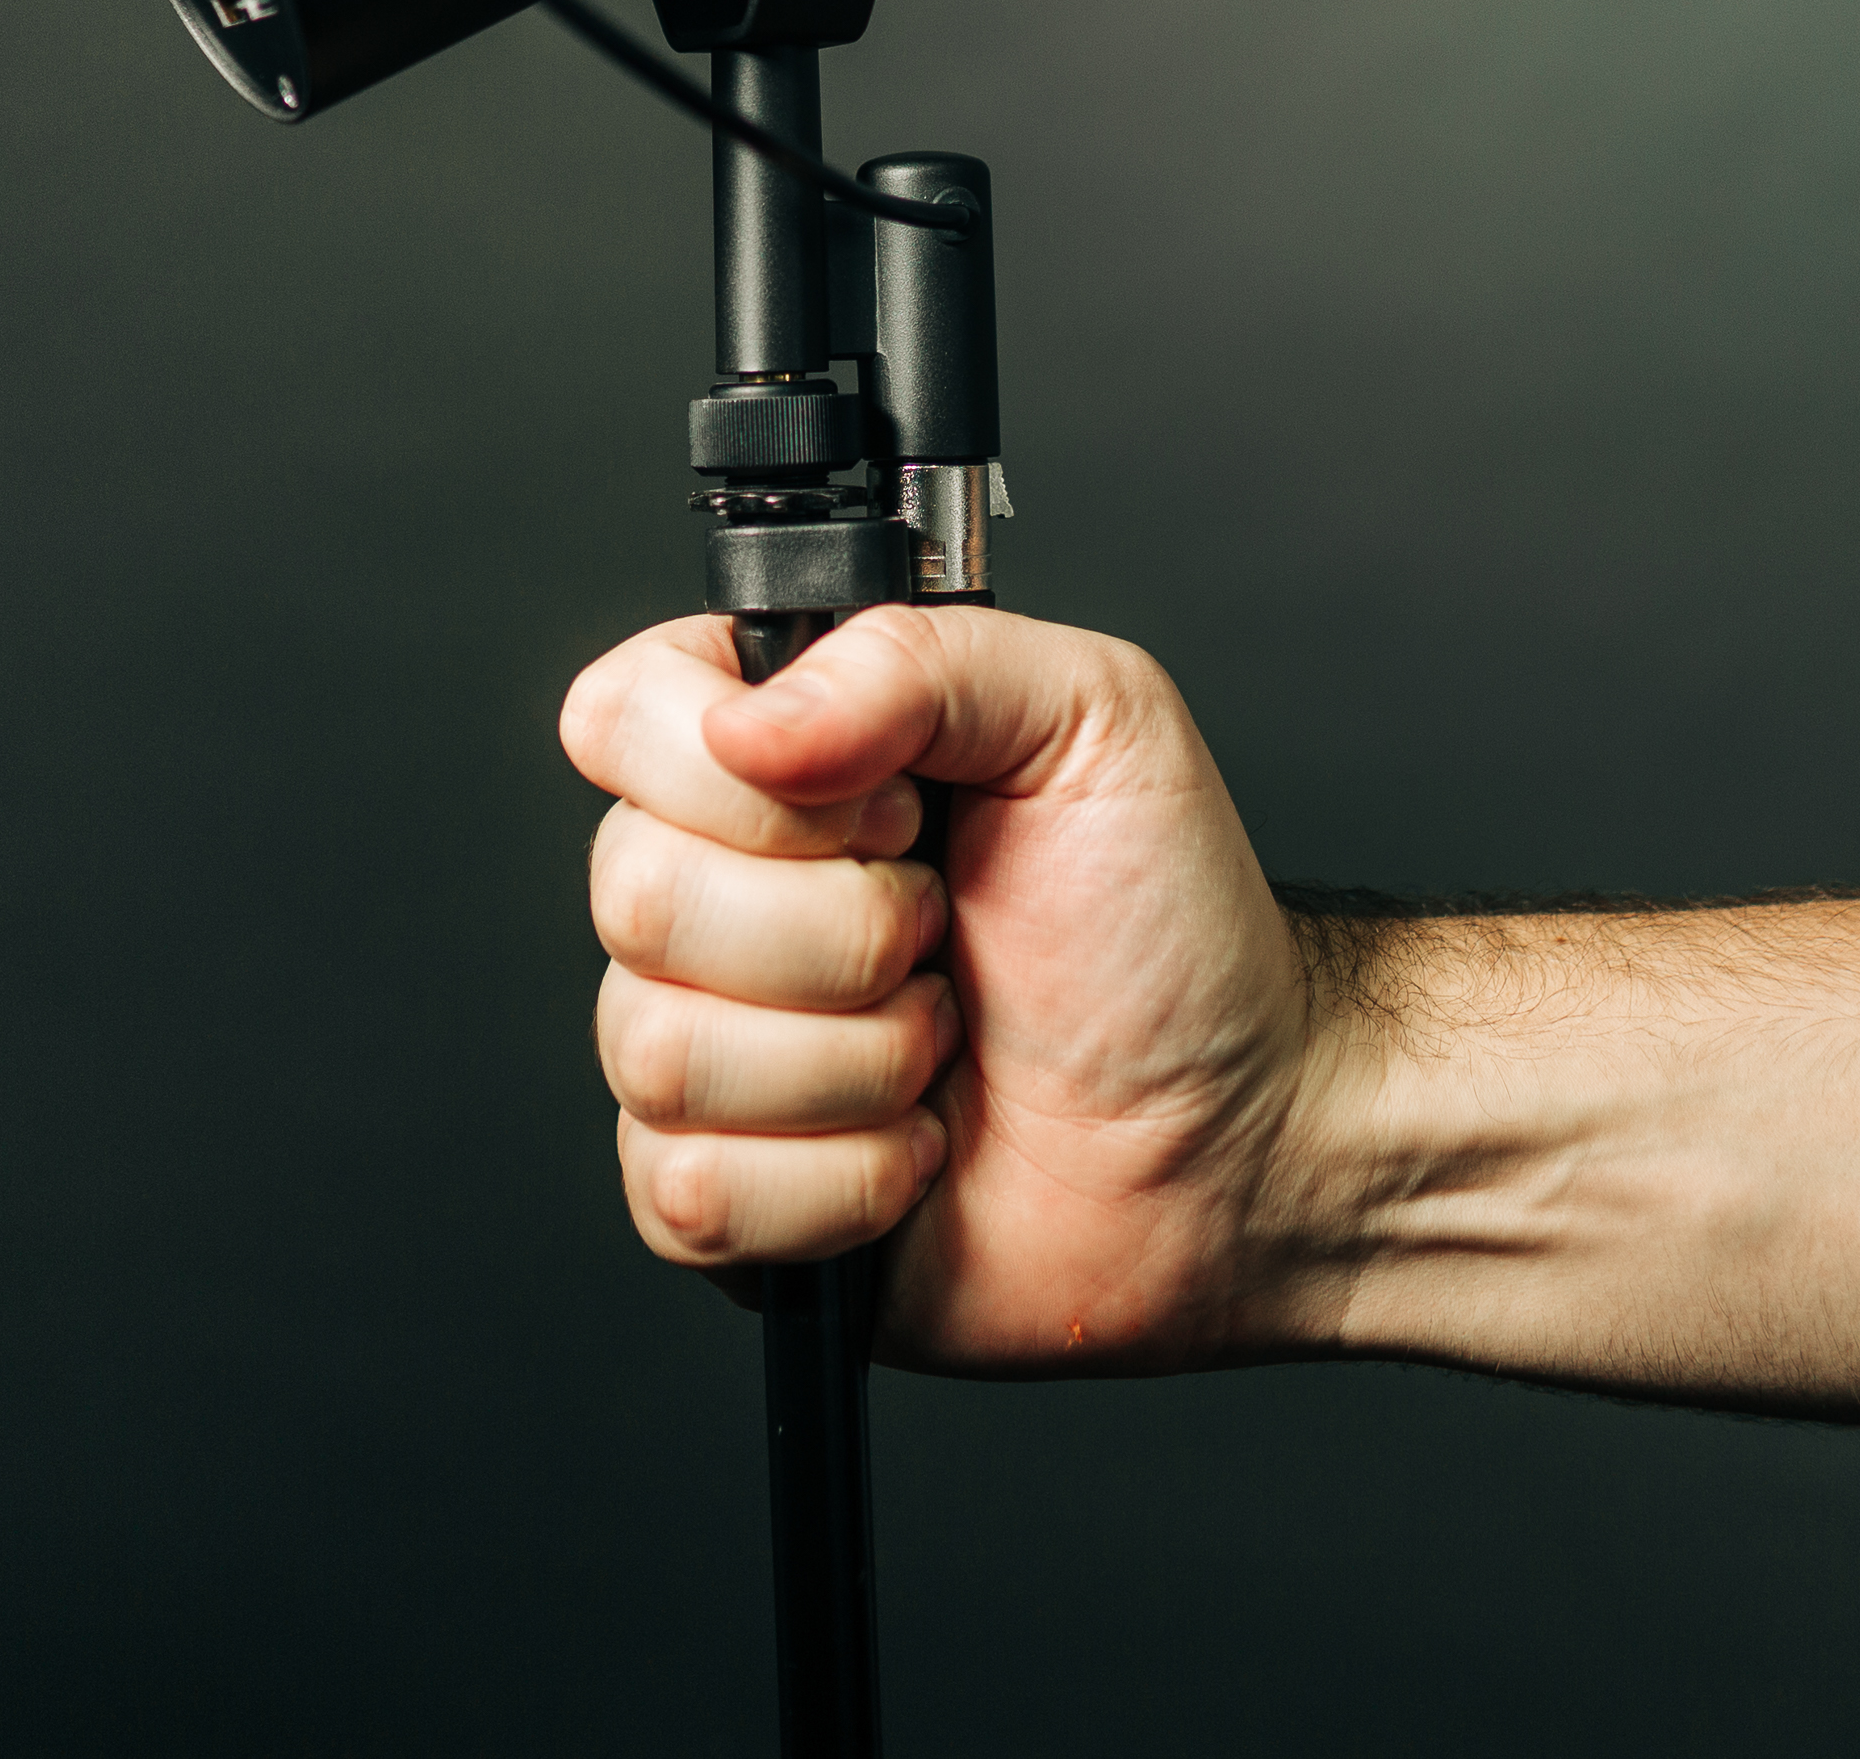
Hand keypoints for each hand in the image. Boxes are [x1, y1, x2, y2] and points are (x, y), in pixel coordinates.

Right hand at [560, 607, 1329, 1371]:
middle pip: (633, 893)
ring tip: (945, 1044)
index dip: (744, 776)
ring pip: (657, 1050)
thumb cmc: (1174, 931)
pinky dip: (840, 1181)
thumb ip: (923, 660)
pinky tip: (915, 1151)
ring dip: (854, 1062)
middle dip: (841, 933)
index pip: (621, 716)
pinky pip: (687, 1191)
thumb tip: (751, 725)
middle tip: (948, 935)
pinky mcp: (726, 1199)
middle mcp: (721, 892)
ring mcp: (712, 1051)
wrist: (1238, 1139)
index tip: (901, 809)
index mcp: (781, 755)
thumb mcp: (1094, 719)